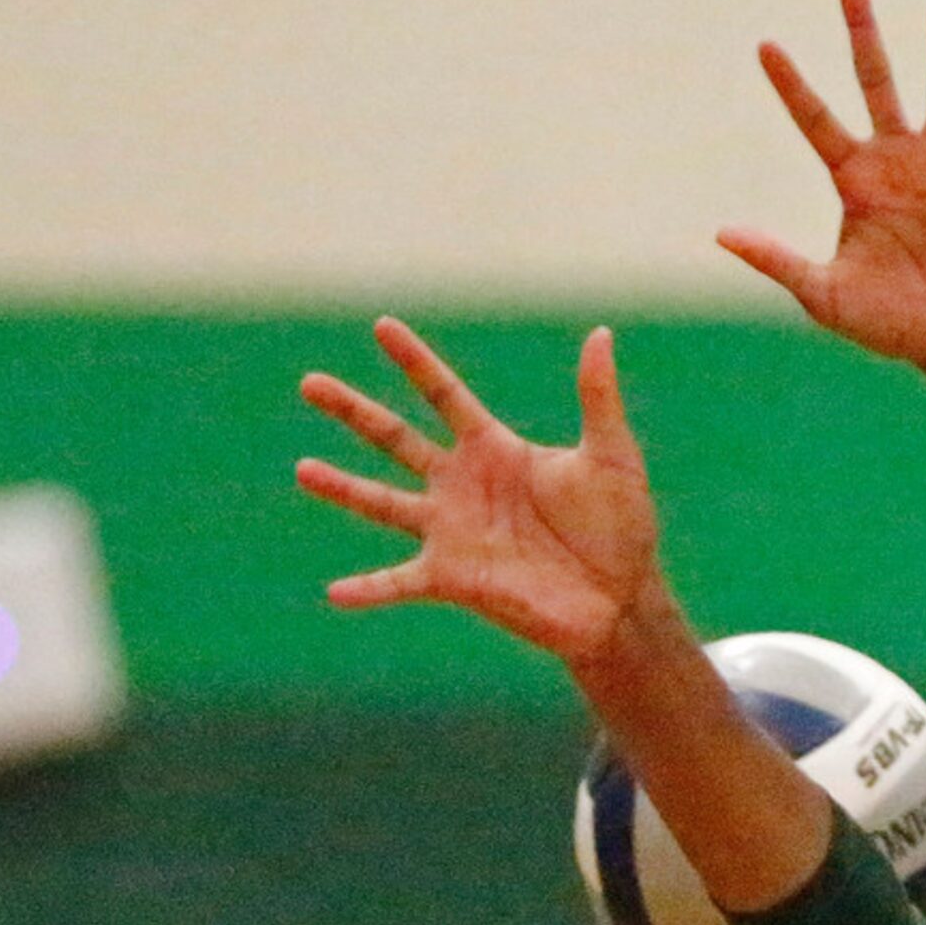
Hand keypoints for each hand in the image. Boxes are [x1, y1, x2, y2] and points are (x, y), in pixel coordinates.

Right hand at [296, 318, 661, 666]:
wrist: (622, 598)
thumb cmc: (622, 527)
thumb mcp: (611, 455)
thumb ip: (597, 398)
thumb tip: (601, 334)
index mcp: (495, 450)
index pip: (444, 395)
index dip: (415, 362)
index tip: (382, 326)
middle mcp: (463, 486)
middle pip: (394, 439)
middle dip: (353, 411)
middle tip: (309, 382)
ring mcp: (453, 532)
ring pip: (383, 503)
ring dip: (342, 488)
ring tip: (303, 470)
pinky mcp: (454, 580)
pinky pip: (400, 583)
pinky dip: (368, 589)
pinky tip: (333, 593)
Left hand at [718, 0, 925, 368]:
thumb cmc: (891, 325)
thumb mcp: (826, 296)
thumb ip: (778, 262)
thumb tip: (722, 233)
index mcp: (856, 182)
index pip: (815, 121)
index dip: (791, 85)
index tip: (765, 45)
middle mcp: (897, 161)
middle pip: (875, 81)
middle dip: (861, 33)